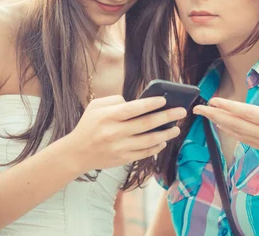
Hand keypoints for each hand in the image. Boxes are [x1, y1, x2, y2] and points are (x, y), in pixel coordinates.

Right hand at [69, 95, 186, 172]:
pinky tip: (163, 141)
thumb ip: (115, 100)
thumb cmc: (88, 125)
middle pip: (146, 124)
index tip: (165, 99)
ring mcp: (120, 148)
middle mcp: (115, 133)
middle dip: (167, 117)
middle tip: (182, 111)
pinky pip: (144, 154)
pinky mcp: (123, 159)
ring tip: (176, 128)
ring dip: (166, 134)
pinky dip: (156, 147)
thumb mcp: (95, 106)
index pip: (134, 109)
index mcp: (108, 117)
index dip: (150, 104)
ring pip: (149, 141)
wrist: (76, 153)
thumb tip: (136, 102)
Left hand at [193, 87, 258, 190]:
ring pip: (238, 131)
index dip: (230, 107)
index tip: (213, 101)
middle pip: (237, 123)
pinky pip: (245, 139)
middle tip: (197, 108)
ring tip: (206, 115)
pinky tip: (223, 128)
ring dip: (220, 122)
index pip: (249, 113)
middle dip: (216, 114)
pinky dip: (231, 133)